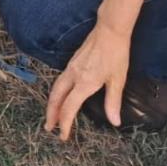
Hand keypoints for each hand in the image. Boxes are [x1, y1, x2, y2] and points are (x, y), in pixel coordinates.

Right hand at [45, 21, 131, 140]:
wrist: (109, 30)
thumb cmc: (116, 54)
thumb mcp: (117, 79)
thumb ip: (113, 101)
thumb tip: (114, 122)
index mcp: (84, 82)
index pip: (69, 107)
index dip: (64, 123)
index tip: (63, 135)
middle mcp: (73, 75)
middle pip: (56, 97)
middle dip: (51, 113)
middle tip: (49, 127)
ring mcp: (71, 67)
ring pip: (56, 87)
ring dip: (52, 102)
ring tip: (52, 114)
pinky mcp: (73, 61)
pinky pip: (60, 80)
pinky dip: (57, 92)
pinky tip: (62, 95)